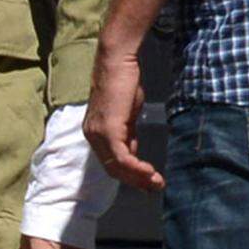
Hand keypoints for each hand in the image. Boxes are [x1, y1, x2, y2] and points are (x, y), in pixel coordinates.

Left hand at [84, 42, 164, 192]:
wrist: (118, 62)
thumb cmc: (124, 83)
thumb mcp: (127, 115)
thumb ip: (128, 134)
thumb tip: (133, 152)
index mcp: (94, 133)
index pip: (111, 162)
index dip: (129, 175)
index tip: (148, 181)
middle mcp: (91, 136)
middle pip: (113, 169)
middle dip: (136, 181)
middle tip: (156, 186)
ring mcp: (97, 134)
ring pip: (117, 166)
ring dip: (139, 177)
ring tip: (157, 182)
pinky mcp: (108, 129)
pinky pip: (122, 157)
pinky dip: (136, 167)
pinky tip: (149, 171)